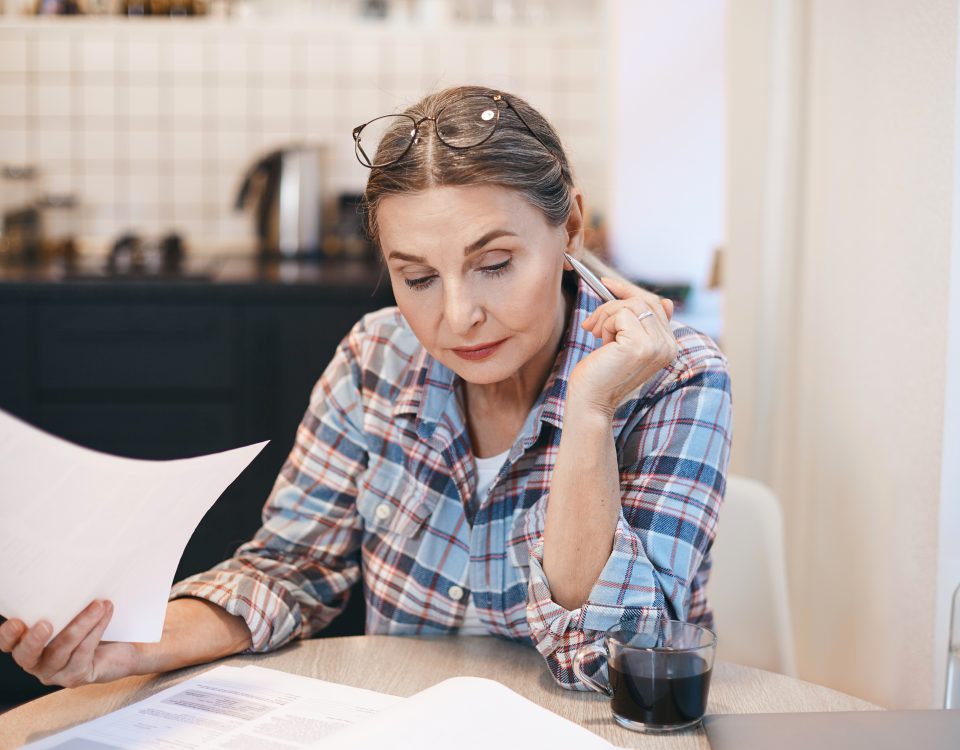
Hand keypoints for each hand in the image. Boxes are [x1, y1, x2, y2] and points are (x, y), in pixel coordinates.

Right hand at [0, 601, 140, 687]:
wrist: (120, 650)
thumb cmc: (91, 625)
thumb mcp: (73, 611)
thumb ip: (65, 601)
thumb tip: (71, 571)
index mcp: (27, 644)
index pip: (9, 643)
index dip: (8, 635)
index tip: (16, 621)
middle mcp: (36, 662)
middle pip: (27, 655)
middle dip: (34, 640)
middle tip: (46, 624)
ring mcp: (55, 673)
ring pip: (61, 651)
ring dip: (80, 624)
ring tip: (97, 605)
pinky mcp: (76, 677)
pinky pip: (84, 652)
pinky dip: (96, 629)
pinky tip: (106, 612)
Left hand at [569, 276, 678, 417]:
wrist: (590, 403)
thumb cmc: (601, 374)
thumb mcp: (625, 344)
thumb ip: (641, 323)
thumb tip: (666, 301)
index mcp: (669, 346)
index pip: (657, 304)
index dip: (630, 291)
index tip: (606, 283)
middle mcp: (669, 346)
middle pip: (644, 301)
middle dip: (612, 304)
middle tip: (592, 324)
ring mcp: (657, 346)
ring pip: (631, 305)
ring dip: (606, 315)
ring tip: (595, 335)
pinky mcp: (640, 346)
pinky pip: (620, 314)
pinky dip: (604, 324)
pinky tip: (600, 343)